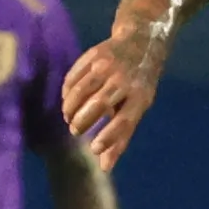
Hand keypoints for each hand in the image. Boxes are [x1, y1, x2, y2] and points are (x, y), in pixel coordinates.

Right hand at [60, 28, 162, 169]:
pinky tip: (67, 100)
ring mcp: (109, 65)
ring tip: (69, 117)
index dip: (109, 137)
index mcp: (140, 97)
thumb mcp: (137, 107)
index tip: (93, 148)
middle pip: (99, 104)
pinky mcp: (94, 54)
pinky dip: (67, 91)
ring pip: (82, 90)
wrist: (141, 41)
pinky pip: (74, 75)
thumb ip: (121, 136)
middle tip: (75, 130)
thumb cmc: (138, 84)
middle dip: (82, 121)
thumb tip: (104, 166)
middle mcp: (124, 80)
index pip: (124, 122)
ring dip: (71, 107)